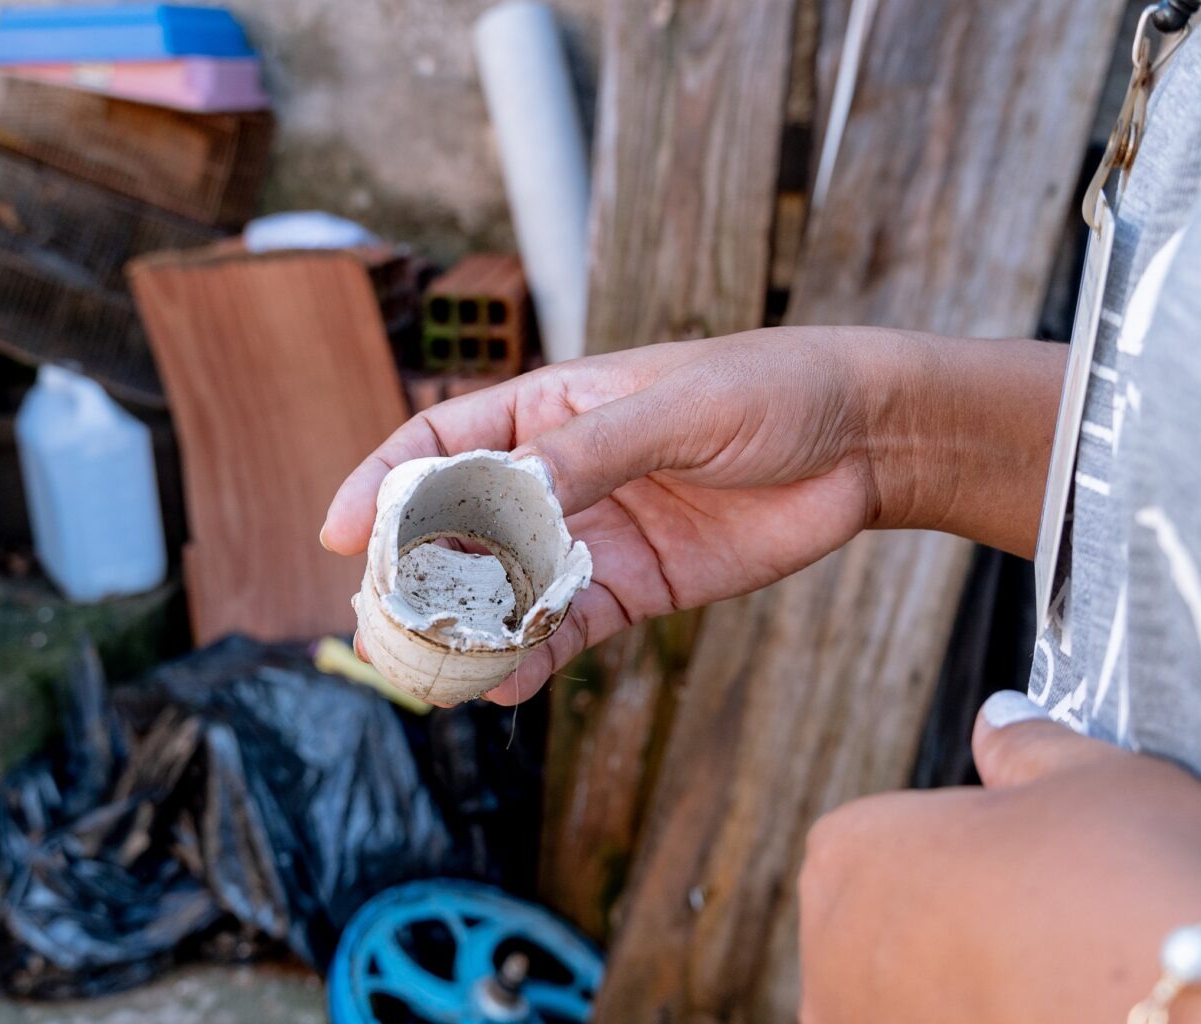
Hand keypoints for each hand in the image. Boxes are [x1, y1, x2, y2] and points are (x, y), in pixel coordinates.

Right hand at [324, 329, 884, 702]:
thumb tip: (507, 494)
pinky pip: (566, 629)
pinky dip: (533, 657)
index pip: (442, 445)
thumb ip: (593, 453)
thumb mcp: (678, 408)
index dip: (382, 485)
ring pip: (505, 590)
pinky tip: (504, 684)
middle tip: (377, 626)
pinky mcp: (632, 589)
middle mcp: (555, 477)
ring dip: (465, 630)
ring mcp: (590, 537)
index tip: (338, 533)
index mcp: (548, 411)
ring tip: (430, 674)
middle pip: (459, 529)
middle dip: (413, 576)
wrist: (862, 442)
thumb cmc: (767, 391)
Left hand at [798, 692, 1200, 1023]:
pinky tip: (1040, 1010)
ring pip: (909, 996)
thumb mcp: (1090, 778)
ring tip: (1052, 977)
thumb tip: (1000, 723)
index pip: (888, 840)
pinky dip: (980, 1019)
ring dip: (965, 985)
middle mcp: (828, 949)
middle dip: (958, 922)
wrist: (1192, 1017)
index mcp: (848, 850)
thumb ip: (1025, 749)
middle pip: (890, 924)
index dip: (967, 850)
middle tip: (1049, 923)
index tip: (1026, 862)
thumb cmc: (1129, 888)